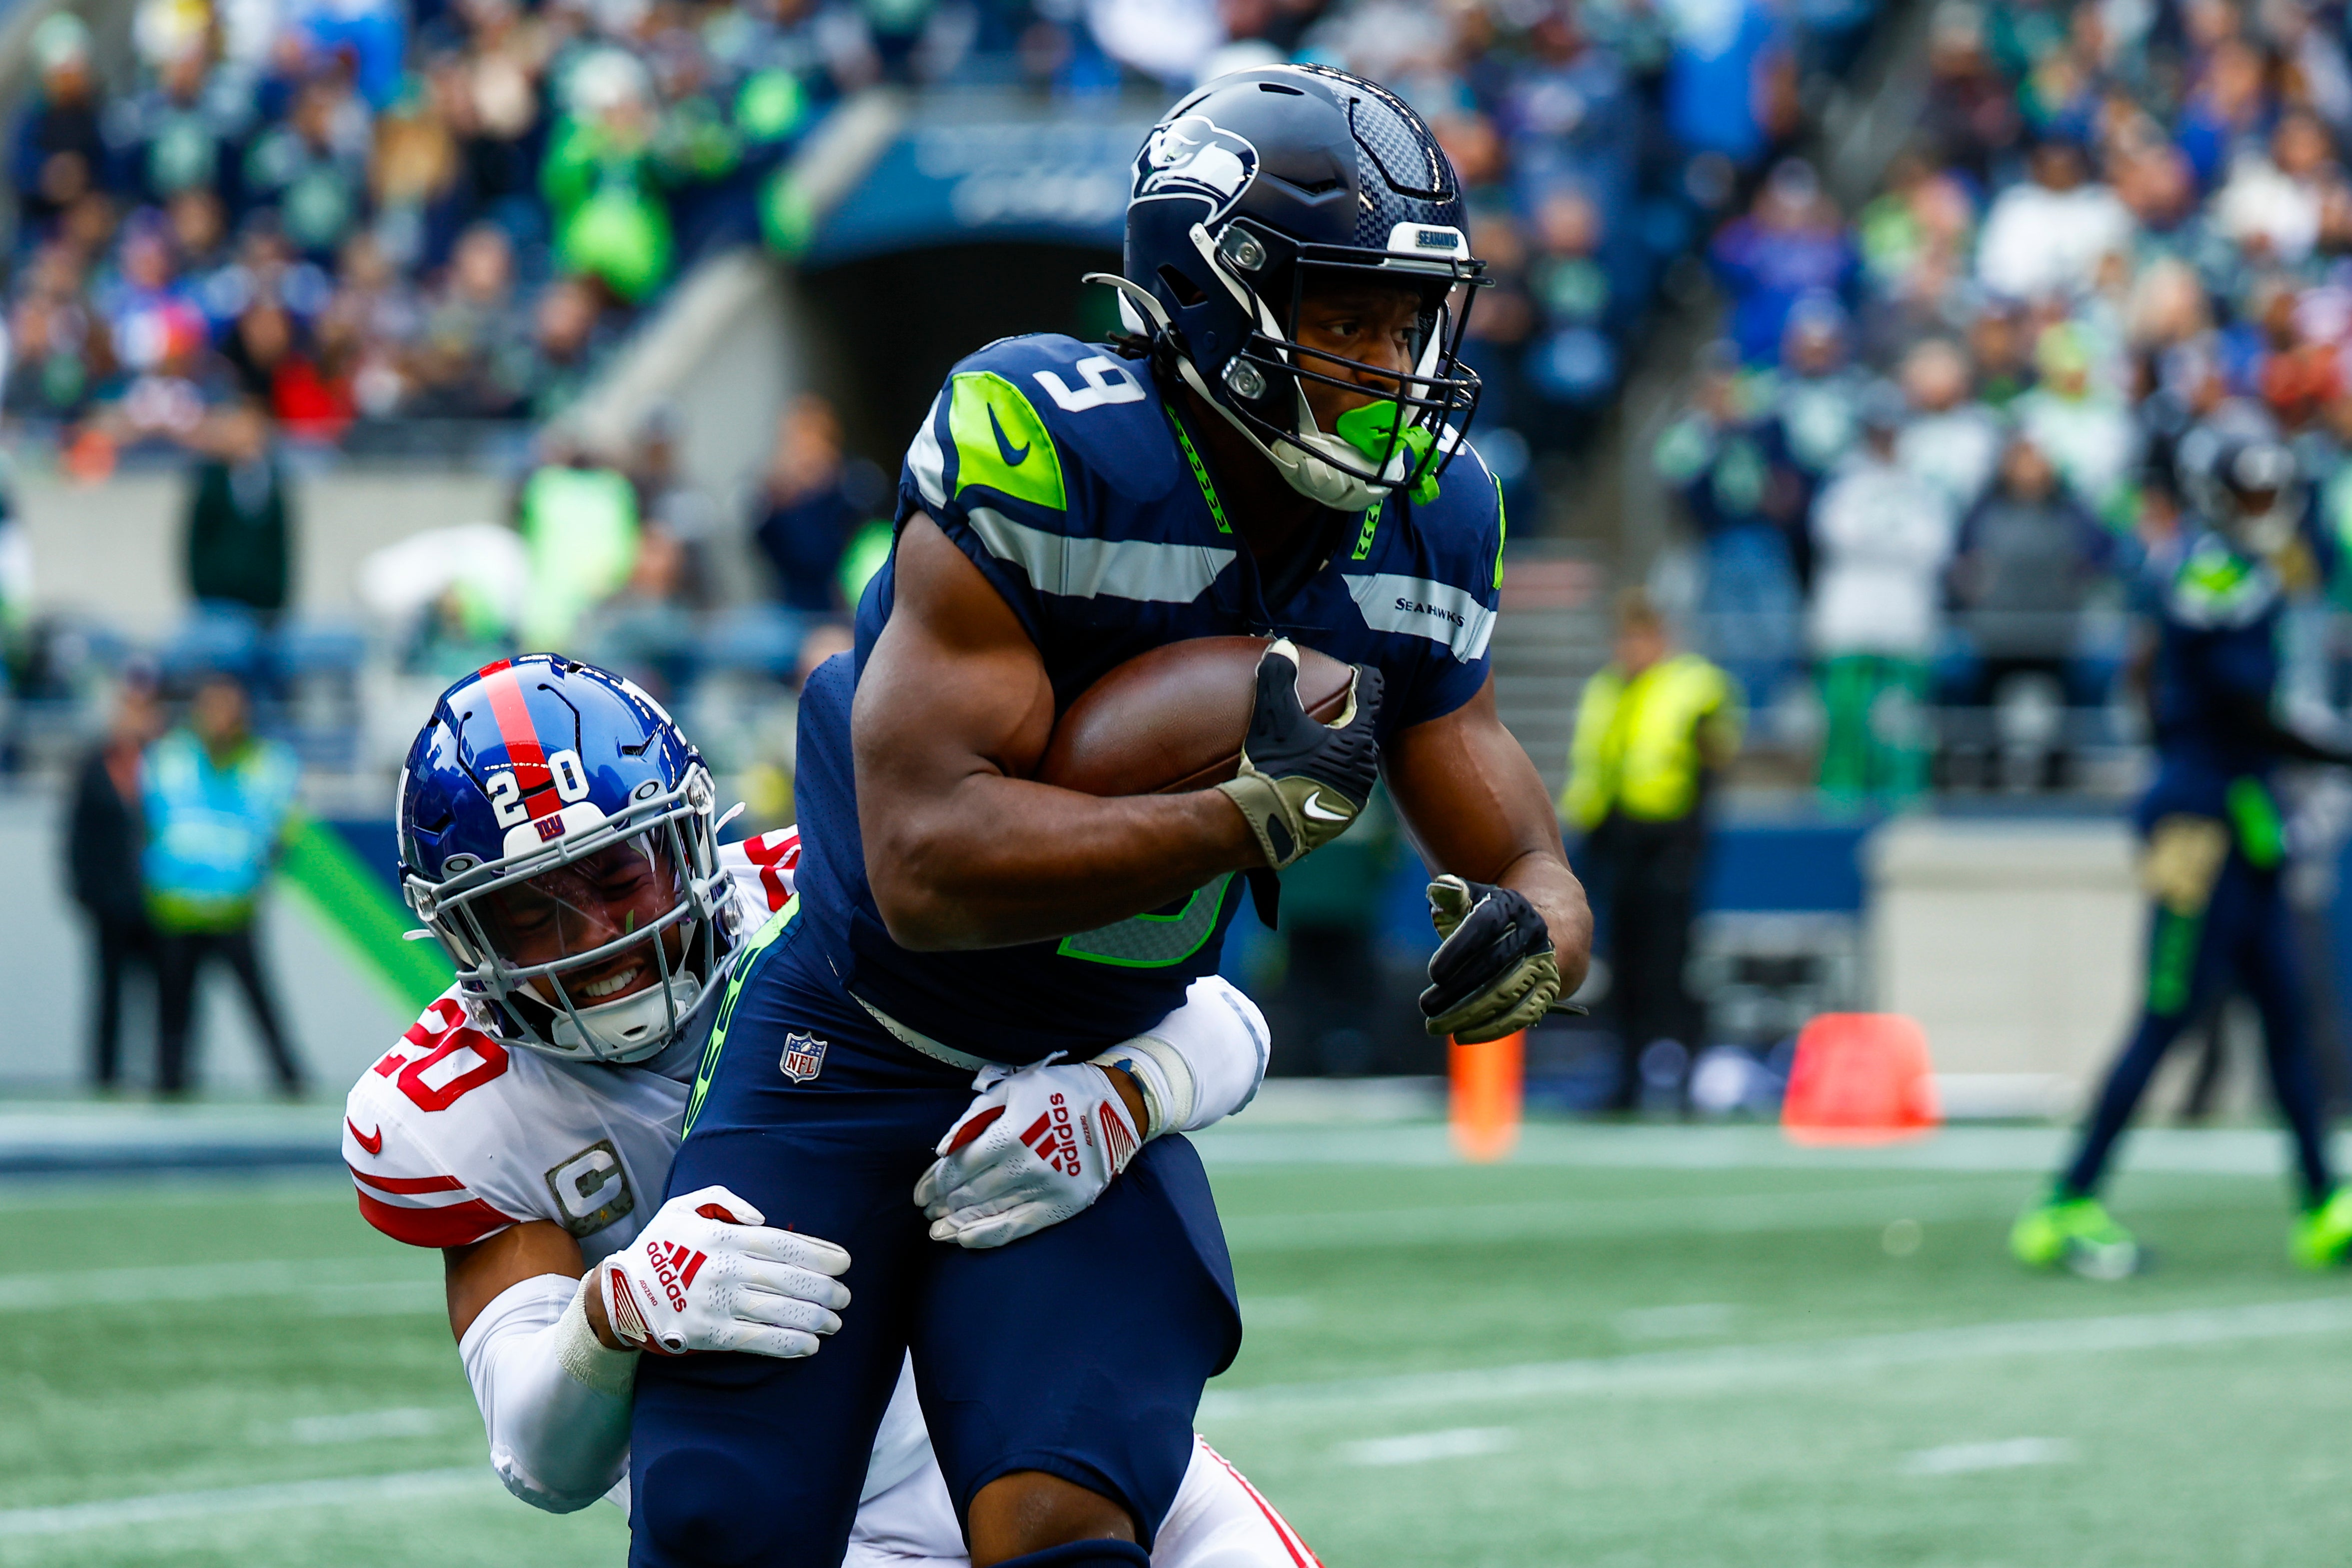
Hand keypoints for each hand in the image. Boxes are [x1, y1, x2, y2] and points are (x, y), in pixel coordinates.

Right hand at [592, 1185, 849, 1358]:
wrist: (619, 1294)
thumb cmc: (661, 1247)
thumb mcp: (684, 1207)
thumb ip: (725, 1201)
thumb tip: (763, 1217)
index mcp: (723, 1237)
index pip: (783, 1244)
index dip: (819, 1253)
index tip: (844, 1262)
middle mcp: (725, 1269)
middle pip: (788, 1278)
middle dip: (824, 1288)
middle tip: (845, 1296)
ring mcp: (718, 1303)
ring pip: (778, 1311)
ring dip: (814, 1318)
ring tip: (835, 1322)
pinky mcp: (710, 1334)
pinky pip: (757, 1339)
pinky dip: (787, 1343)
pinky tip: (810, 1345)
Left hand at [914, 1060, 1142, 1248]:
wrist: (1118, 1107)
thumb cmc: (1058, 1092)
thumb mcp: (1013, 1088)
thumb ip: (974, 1117)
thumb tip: (943, 1148)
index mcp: (1011, 1133)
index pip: (960, 1166)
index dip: (935, 1182)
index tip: (919, 1193)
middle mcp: (1026, 1165)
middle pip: (971, 1192)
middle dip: (943, 1203)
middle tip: (927, 1210)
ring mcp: (1045, 1189)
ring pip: (989, 1212)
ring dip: (957, 1223)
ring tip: (937, 1229)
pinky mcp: (1061, 1206)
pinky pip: (1017, 1227)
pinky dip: (987, 1236)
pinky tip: (964, 1240)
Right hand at [1214, 638, 1381, 869]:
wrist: (1265, 827)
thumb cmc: (1274, 769)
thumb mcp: (1273, 718)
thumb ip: (1278, 677)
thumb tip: (1283, 647)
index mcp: (1357, 739)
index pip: (1371, 693)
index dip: (1362, 677)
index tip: (1353, 670)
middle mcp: (1365, 768)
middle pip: (1362, 729)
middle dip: (1347, 717)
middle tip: (1327, 708)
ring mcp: (1356, 797)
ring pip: (1353, 761)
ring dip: (1338, 750)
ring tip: (1315, 744)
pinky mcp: (1342, 819)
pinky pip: (1341, 787)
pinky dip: (1329, 776)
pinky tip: (1308, 775)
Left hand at [1419, 874, 1561, 1042]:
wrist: (1551, 927)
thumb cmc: (1495, 917)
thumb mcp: (1476, 899)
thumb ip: (1454, 895)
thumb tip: (1440, 889)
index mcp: (1512, 906)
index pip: (1485, 926)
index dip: (1459, 950)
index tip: (1433, 974)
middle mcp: (1534, 933)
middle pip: (1494, 964)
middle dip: (1458, 989)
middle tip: (1426, 1007)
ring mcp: (1545, 962)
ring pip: (1507, 993)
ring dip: (1470, 1014)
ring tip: (1436, 1026)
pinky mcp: (1549, 989)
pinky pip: (1522, 1013)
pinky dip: (1493, 1028)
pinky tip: (1463, 1036)